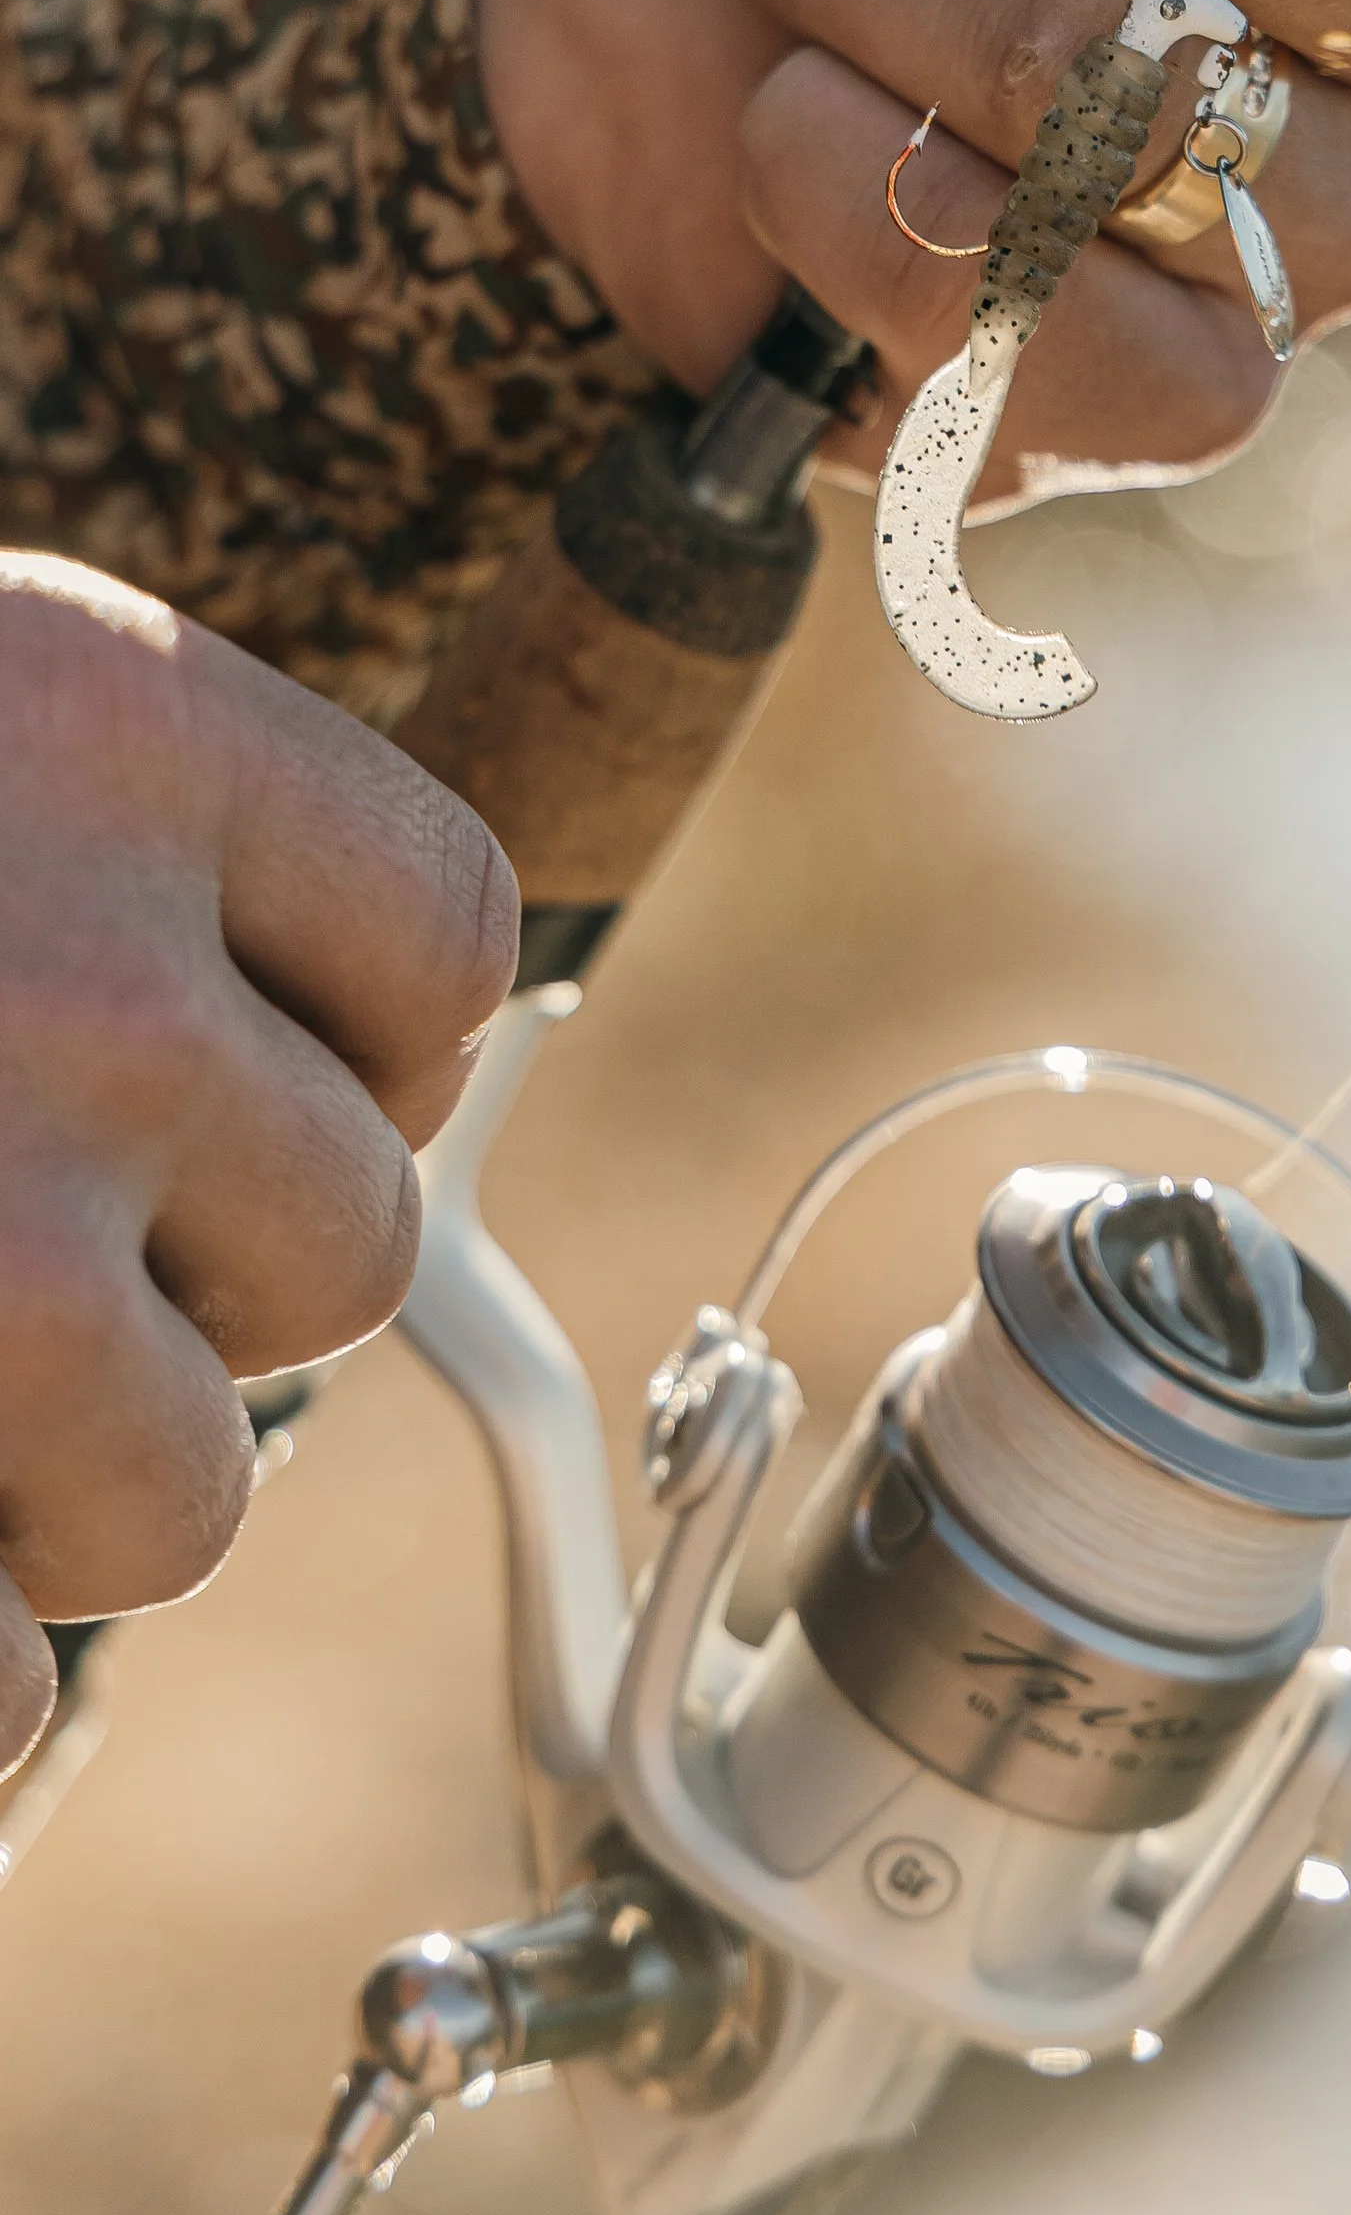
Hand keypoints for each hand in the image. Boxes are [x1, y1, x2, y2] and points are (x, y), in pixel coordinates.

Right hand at [0, 557, 516, 1774]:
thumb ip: (130, 842)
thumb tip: (368, 1075)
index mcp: (124, 727)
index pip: (444, 936)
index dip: (367, 1039)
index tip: (255, 1061)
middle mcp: (79, 973)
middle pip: (345, 1233)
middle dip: (207, 1274)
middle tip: (23, 1232)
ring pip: (185, 1487)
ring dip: (71, 1483)